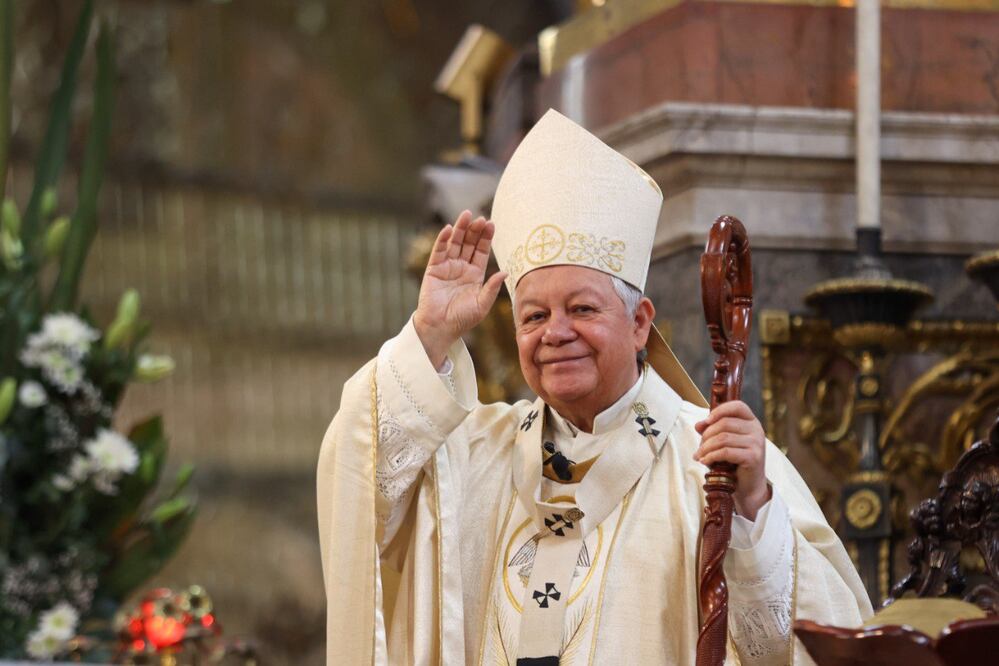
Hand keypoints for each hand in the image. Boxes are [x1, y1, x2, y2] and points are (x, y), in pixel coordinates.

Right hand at [413, 211, 506, 367]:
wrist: (440, 328)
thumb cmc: (462, 320)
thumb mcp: (482, 304)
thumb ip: (492, 288)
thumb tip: (505, 272)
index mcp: (475, 275)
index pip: (482, 251)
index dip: (486, 238)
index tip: (491, 224)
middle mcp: (462, 268)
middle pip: (469, 243)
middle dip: (475, 230)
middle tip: (481, 218)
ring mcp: (447, 267)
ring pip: (455, 243)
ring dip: (460, 229)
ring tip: (466, 215)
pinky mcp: (434, 269)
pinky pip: (439, 251)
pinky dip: (442, 239)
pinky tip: (448, 229)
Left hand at [693, 400, 769, 520]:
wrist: (748, 486)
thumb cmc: (734, 462)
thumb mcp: (723, 442)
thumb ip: (712, 430)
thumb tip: (699, 425)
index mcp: (751, 421)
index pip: (737, 406)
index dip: (719, 411)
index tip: (705, 422)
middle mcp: (757, 429)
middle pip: (724, 423)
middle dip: (706, 436)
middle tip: (699, 448)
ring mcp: (757, 443)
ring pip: (723, 438)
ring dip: (706, 448)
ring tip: (699, 456)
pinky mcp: (754, 457)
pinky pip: (726, 452)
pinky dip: (711, 456)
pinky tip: (704, 462)